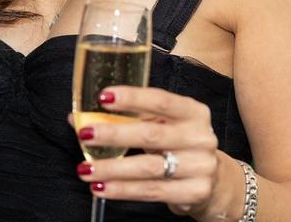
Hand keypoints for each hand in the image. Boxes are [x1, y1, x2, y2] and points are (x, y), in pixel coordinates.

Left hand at [74, 86, 231, 217]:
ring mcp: (200, 166)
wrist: (213, 181)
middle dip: (114, 134)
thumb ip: (127, 118)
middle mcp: (200, 137)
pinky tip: (102, 188)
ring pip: (148, 167)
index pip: (161, 100)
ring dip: (112, 168)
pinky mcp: (195, 192)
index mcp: (193, 112)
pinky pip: (152, 191)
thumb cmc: (178, 145)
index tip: (104, 97)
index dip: (132, 97)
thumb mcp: (162, 125)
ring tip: (85, 170)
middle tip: (85, 134)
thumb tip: (78, 118)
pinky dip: (123, 190)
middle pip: (152, 134)